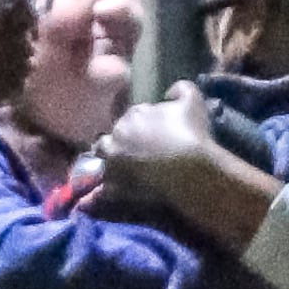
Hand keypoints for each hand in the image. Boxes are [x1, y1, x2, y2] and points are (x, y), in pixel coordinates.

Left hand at [91, 84, 217, 200]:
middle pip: (113, 136)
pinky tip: (96, 199)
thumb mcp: (193, 101)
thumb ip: (181, 88)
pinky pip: (98, 191)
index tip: (152, 136)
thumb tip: (169, 93)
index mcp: (134, 114)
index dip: (141, 126)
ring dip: (107, 162)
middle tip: (137, 154)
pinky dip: (95, 195)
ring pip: (102, 159)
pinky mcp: (113, 185)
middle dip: (122, 143)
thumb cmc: (193, 134)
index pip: (131, 117)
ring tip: (119, 171)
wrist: (189, 170)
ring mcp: (113, 161)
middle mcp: (118, 134)